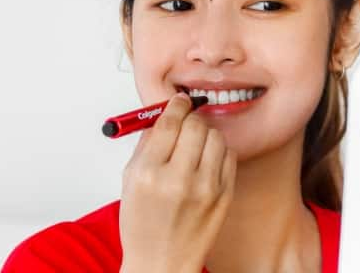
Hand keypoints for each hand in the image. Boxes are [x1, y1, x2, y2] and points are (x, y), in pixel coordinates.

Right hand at [119, 92, 236, 271]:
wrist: (163, 262)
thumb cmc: (143, 224)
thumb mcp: (131, 181)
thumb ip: (148, 144)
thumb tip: (165, 115)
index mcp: (150, 173)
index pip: (169, 122)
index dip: (175, 105)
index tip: (178, 101)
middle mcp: (179, 179)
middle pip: (195, 125)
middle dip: (190, 119)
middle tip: (185, 123)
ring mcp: (206, 188)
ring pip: (216, 136)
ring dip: (205, 134)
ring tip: (194, 147)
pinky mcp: (225, 194)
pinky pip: (228, 155)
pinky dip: (218, 152)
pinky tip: (205, 162)